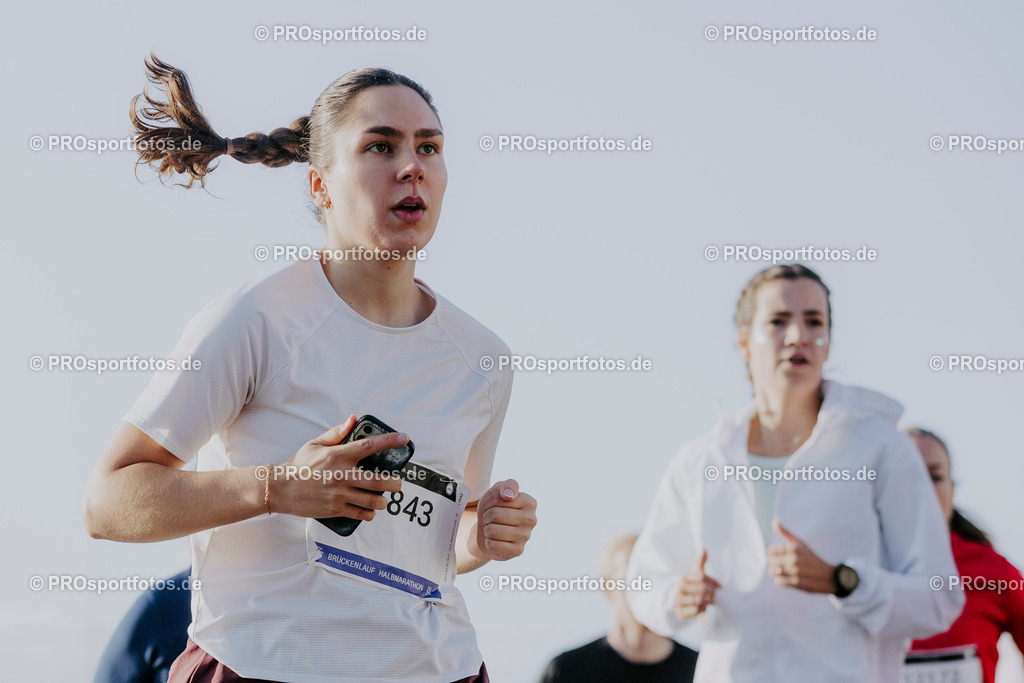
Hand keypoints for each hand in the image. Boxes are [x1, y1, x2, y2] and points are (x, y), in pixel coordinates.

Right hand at [268, 415, 405, 518]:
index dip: (390, 441)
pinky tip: (370, 510)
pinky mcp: (335, 509)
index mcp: (339, 455)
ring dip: (383, 501)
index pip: (370, 445)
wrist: (280, 489)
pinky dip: (369, 513)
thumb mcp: (315, 444)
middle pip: (379, 480)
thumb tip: (353, 419)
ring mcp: (340, 494)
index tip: (404, 438)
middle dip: (394, 484)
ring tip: (383, 499)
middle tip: (397, 483)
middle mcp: (342, 475)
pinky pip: (361, 514)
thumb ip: (337, 433)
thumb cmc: (299, 465)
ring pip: (373, 500)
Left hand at [472, 479, 536, 561]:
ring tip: (491, 529)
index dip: (490, 502)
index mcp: (529, 502)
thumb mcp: (498, 491)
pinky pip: (493, 545)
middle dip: (486, 516)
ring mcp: (526, 536)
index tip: (493, 505)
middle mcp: (531, 519)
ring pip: (493, 530)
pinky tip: (494, 540)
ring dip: (487, 529)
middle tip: (489, 519)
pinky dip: (488, 542)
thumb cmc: (495, 508)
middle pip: (495, 514)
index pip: (500, 498)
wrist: (489, 531)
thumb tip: (510, 495)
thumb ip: (507, 485)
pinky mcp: (518, 550)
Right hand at [675, 550, 720, 619]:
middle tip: (716, 595)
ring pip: (698, 600)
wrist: (680, 603)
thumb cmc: (692, 586)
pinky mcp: (680, 611)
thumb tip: (704, 548)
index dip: (713, 581)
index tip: (720, 587)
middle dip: (712, 592)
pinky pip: (694, 610)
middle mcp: (680, 587)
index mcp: (685, 576)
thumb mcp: (695, 574)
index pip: (701, 576)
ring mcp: (679, 599)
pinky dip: (702, 610)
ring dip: (708, 601)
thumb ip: (701, 562)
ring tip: (712, 601)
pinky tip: (704, 608)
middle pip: (701, 588)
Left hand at [766, 519, 836, 593]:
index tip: (779, 556)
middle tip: (781, 565)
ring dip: (776, 573)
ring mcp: (795, 571)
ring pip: (772, 572)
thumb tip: (775, 520)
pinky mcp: (797, 583)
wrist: (829, 576)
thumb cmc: (811, 558)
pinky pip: (778, 582)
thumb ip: (785, 532)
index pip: (770, 550)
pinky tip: (788, 578)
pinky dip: (780, 581)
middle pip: (770, 562)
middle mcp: (794, 559)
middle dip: (773, 564)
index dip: (773, 554)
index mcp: (794, 547)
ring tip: (784, 572)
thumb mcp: (800, 543)